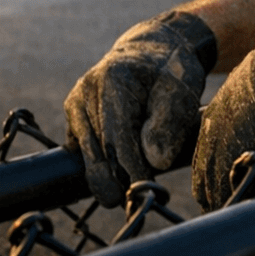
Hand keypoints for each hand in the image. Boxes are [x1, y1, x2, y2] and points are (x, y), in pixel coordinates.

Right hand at [65, 10, 217, 206]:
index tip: (143, 193)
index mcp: (113, 79)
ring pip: (88, 154)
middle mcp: (86, 90)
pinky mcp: (73, 113)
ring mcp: (76, 102)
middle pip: (98, 150)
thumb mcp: (181, 92)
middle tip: (129, 202)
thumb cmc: (171, 74)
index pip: (119, 137)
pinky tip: (119, 163)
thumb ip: (169, 125)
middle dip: (115, 180)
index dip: (131, 170)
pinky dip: (100, 161)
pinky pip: (82, 149)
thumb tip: (153, 161)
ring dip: (109, 173)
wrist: (151, 53)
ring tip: (130, 184)